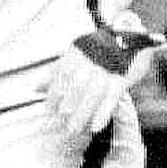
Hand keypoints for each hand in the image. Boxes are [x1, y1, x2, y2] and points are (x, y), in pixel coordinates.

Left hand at [41, 19, 162, 146]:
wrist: (131, 36)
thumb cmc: (100, 50)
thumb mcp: (75, 55)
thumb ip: (56, 71)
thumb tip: (34, 88)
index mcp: (75, 54)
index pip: (59, 79)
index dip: (52, 98)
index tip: (47, 114)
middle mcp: (89, 60)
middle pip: (73, 89)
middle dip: (64, 110)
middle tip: (57, 128)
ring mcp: (106, 69)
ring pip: (91, 95)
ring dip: (81, 116)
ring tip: (73, 132)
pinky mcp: (123, 77)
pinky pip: (111, 97)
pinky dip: (103, 113)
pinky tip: (95, 127)